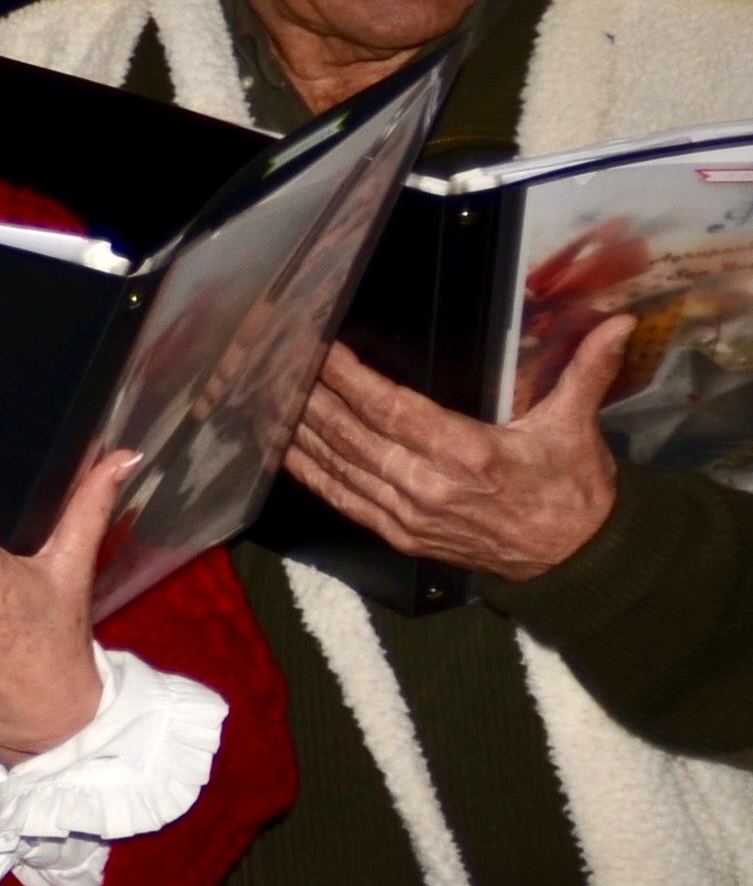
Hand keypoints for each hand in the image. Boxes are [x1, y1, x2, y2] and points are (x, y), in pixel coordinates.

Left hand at [290, 320, 627, 581]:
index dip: (350, 380)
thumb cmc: (574, 489)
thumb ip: (587, 371)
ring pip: (339, 466)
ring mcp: (409, 515)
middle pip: (352, 435)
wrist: (576, 561)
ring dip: (300, 431)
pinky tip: (284, 448)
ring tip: (267, 396)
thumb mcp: (577, 426)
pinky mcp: (400, 535)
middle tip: (277, 364)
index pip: (391, 409)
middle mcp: (428, 486)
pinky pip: (343, 500)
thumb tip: (619, 324)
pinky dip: (311, 472)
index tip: (322, 351)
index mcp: (468, 453)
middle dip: (311, 397)